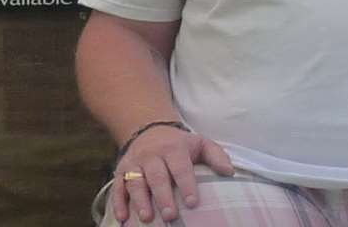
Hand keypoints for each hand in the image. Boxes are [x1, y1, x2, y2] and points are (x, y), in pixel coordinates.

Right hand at [111, 125, 233, 223]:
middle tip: (171, 215)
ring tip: (147, 218)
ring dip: (140, 200)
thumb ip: (216, 156)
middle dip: (163, 196)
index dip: (187, 184)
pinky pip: (117, 186)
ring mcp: (135, 162)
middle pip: (157, 176)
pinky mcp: (121, 170)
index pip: (180, 167)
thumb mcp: (200, 144)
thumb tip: (229, 172)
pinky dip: (118, 202)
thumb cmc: (180, 145)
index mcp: (173, 148)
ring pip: (135, 181)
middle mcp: (152, 154)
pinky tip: (123, 217)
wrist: (150, 129)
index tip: (193, 202)